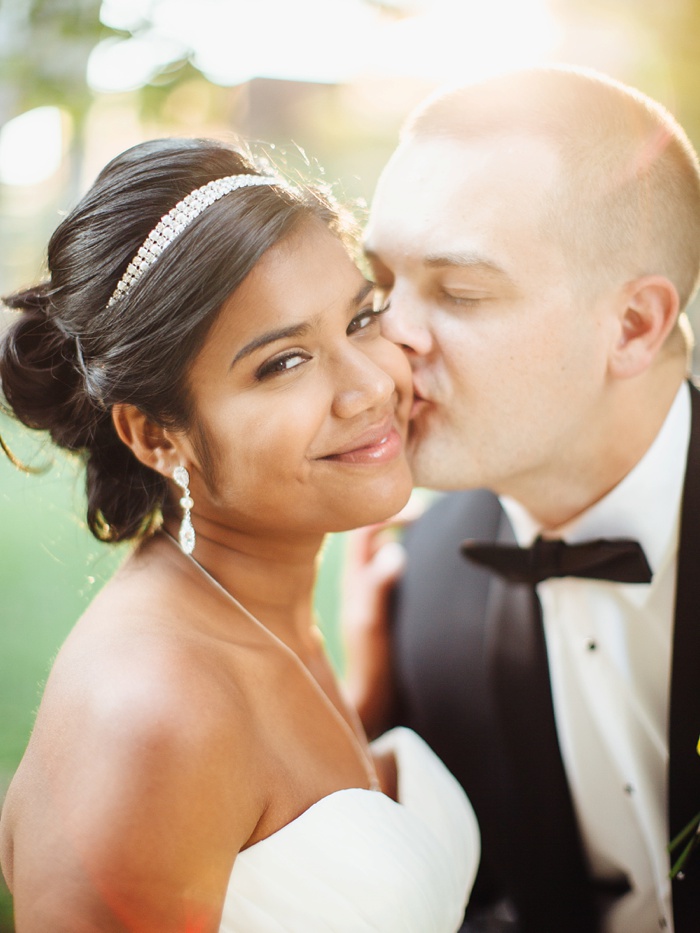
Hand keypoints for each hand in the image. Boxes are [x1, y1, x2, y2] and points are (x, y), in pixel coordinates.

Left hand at [341, 498, 422, 738]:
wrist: (372, 706)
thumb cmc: (369, 667)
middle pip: (370, 534)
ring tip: (426, 526)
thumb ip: (378, 587)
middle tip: (425, 512)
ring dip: (399, 534)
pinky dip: (405, 556)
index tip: (419, 509)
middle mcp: (358, 583)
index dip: (385, 512)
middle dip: (393, 516)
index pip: (362, 530)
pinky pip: (389, 571)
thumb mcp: (372, 625)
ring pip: (380, 551)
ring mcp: (370, 595)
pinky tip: (424, 561)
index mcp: (352, 580)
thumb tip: (394, 551)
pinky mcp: (383, 608)